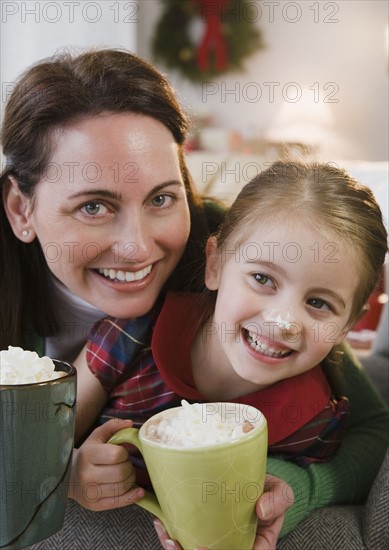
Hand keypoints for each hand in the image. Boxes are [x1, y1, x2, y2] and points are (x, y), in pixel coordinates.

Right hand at [68, 418, 144, 510]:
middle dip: (129, 467)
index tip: (121, 453)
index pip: (117, 455)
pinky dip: (133, 496)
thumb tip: (130, 423)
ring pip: (122, 487)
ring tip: (125, 474)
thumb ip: (113, 426)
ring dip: (130, 479)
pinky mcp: (94, 505)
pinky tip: (138, 491)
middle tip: (125, 465)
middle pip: (121, 473)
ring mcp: (90, 492)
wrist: (68, 476)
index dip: (124, 453)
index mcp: (87, 455)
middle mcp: (86, 475)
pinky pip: (119, 502)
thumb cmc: (87, 453)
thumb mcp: (97, 436)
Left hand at [153, 474, 293, 549]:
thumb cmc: (269, 489)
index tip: (203, 549)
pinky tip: (163, 523)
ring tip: (168, 537)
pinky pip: (186, 537)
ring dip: (177, 549)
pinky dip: (172, 534)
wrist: (254, 476)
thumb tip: (261, 509)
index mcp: (257, 545)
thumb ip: (278, 500)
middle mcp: (235, 545)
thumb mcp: (281, 491)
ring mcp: (217, 538)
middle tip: (179, 544)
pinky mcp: (202, 527)